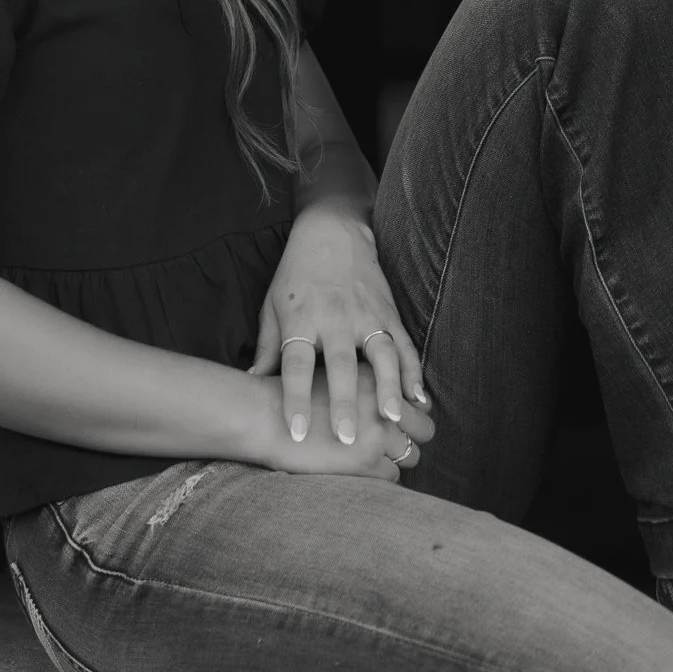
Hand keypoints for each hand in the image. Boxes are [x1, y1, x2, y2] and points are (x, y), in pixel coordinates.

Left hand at [250, 207, 429, 447]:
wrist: (332, 232)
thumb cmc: (295, 275)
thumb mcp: (273, 306)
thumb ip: (268, 348)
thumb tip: (253, 384)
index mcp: (301, 319)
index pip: (296, 364)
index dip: (296, 398)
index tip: (297, 431)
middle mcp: (335, 318)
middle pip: (341, 364)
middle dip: (345, 402)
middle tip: (347, 438)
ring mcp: (366, 314)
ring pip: (381, 355)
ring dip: (388, 388)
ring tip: (393, 420)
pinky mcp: (389, 313)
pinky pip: (404, 346)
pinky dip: (413, 373)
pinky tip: (420, 399)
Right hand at [252, 366, 432, 479]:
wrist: (262, 415)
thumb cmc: (287, 393)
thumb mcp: (328, 373)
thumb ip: (358, 385)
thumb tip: (381, 402)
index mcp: (375, 376)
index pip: (415, 400)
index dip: (411, 416)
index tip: (402, 425)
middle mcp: (383, 402)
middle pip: (425, 428)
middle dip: (414, 440)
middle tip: (399, 447)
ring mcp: (378, 433)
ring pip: (412, 455)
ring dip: (398, 461)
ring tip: (378, 463)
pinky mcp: (366, 461)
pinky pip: (391, 477)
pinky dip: (380, 478)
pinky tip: (361, 474)